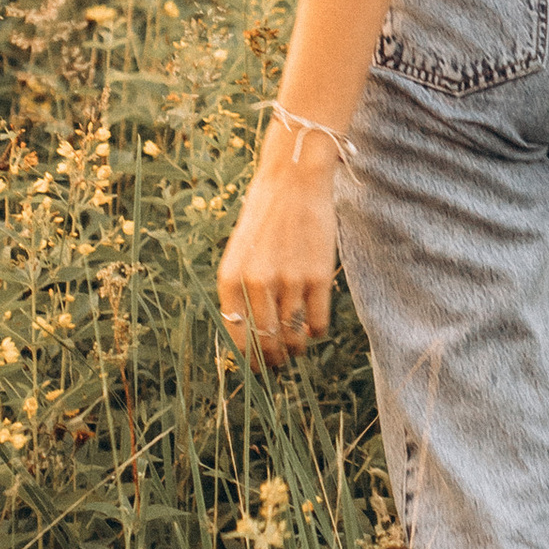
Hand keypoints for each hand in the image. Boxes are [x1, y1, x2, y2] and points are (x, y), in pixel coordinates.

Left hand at [216, 135, 340, 363]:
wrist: (294, 181)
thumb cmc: (266, 218)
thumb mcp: (241, 252)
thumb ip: (242, 290)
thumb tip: (254, 335)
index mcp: (230, 278)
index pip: (238, 336)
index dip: (251, 358)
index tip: (259, 366)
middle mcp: (256, 283)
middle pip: (267, 342)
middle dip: (274, 359)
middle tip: (280, 362)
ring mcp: (289, 280)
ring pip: (293, 336)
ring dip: (296, 348)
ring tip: (298, 347)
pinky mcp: (318, 276)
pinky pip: (317, 322)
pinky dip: (316, 331)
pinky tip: (315, 327)